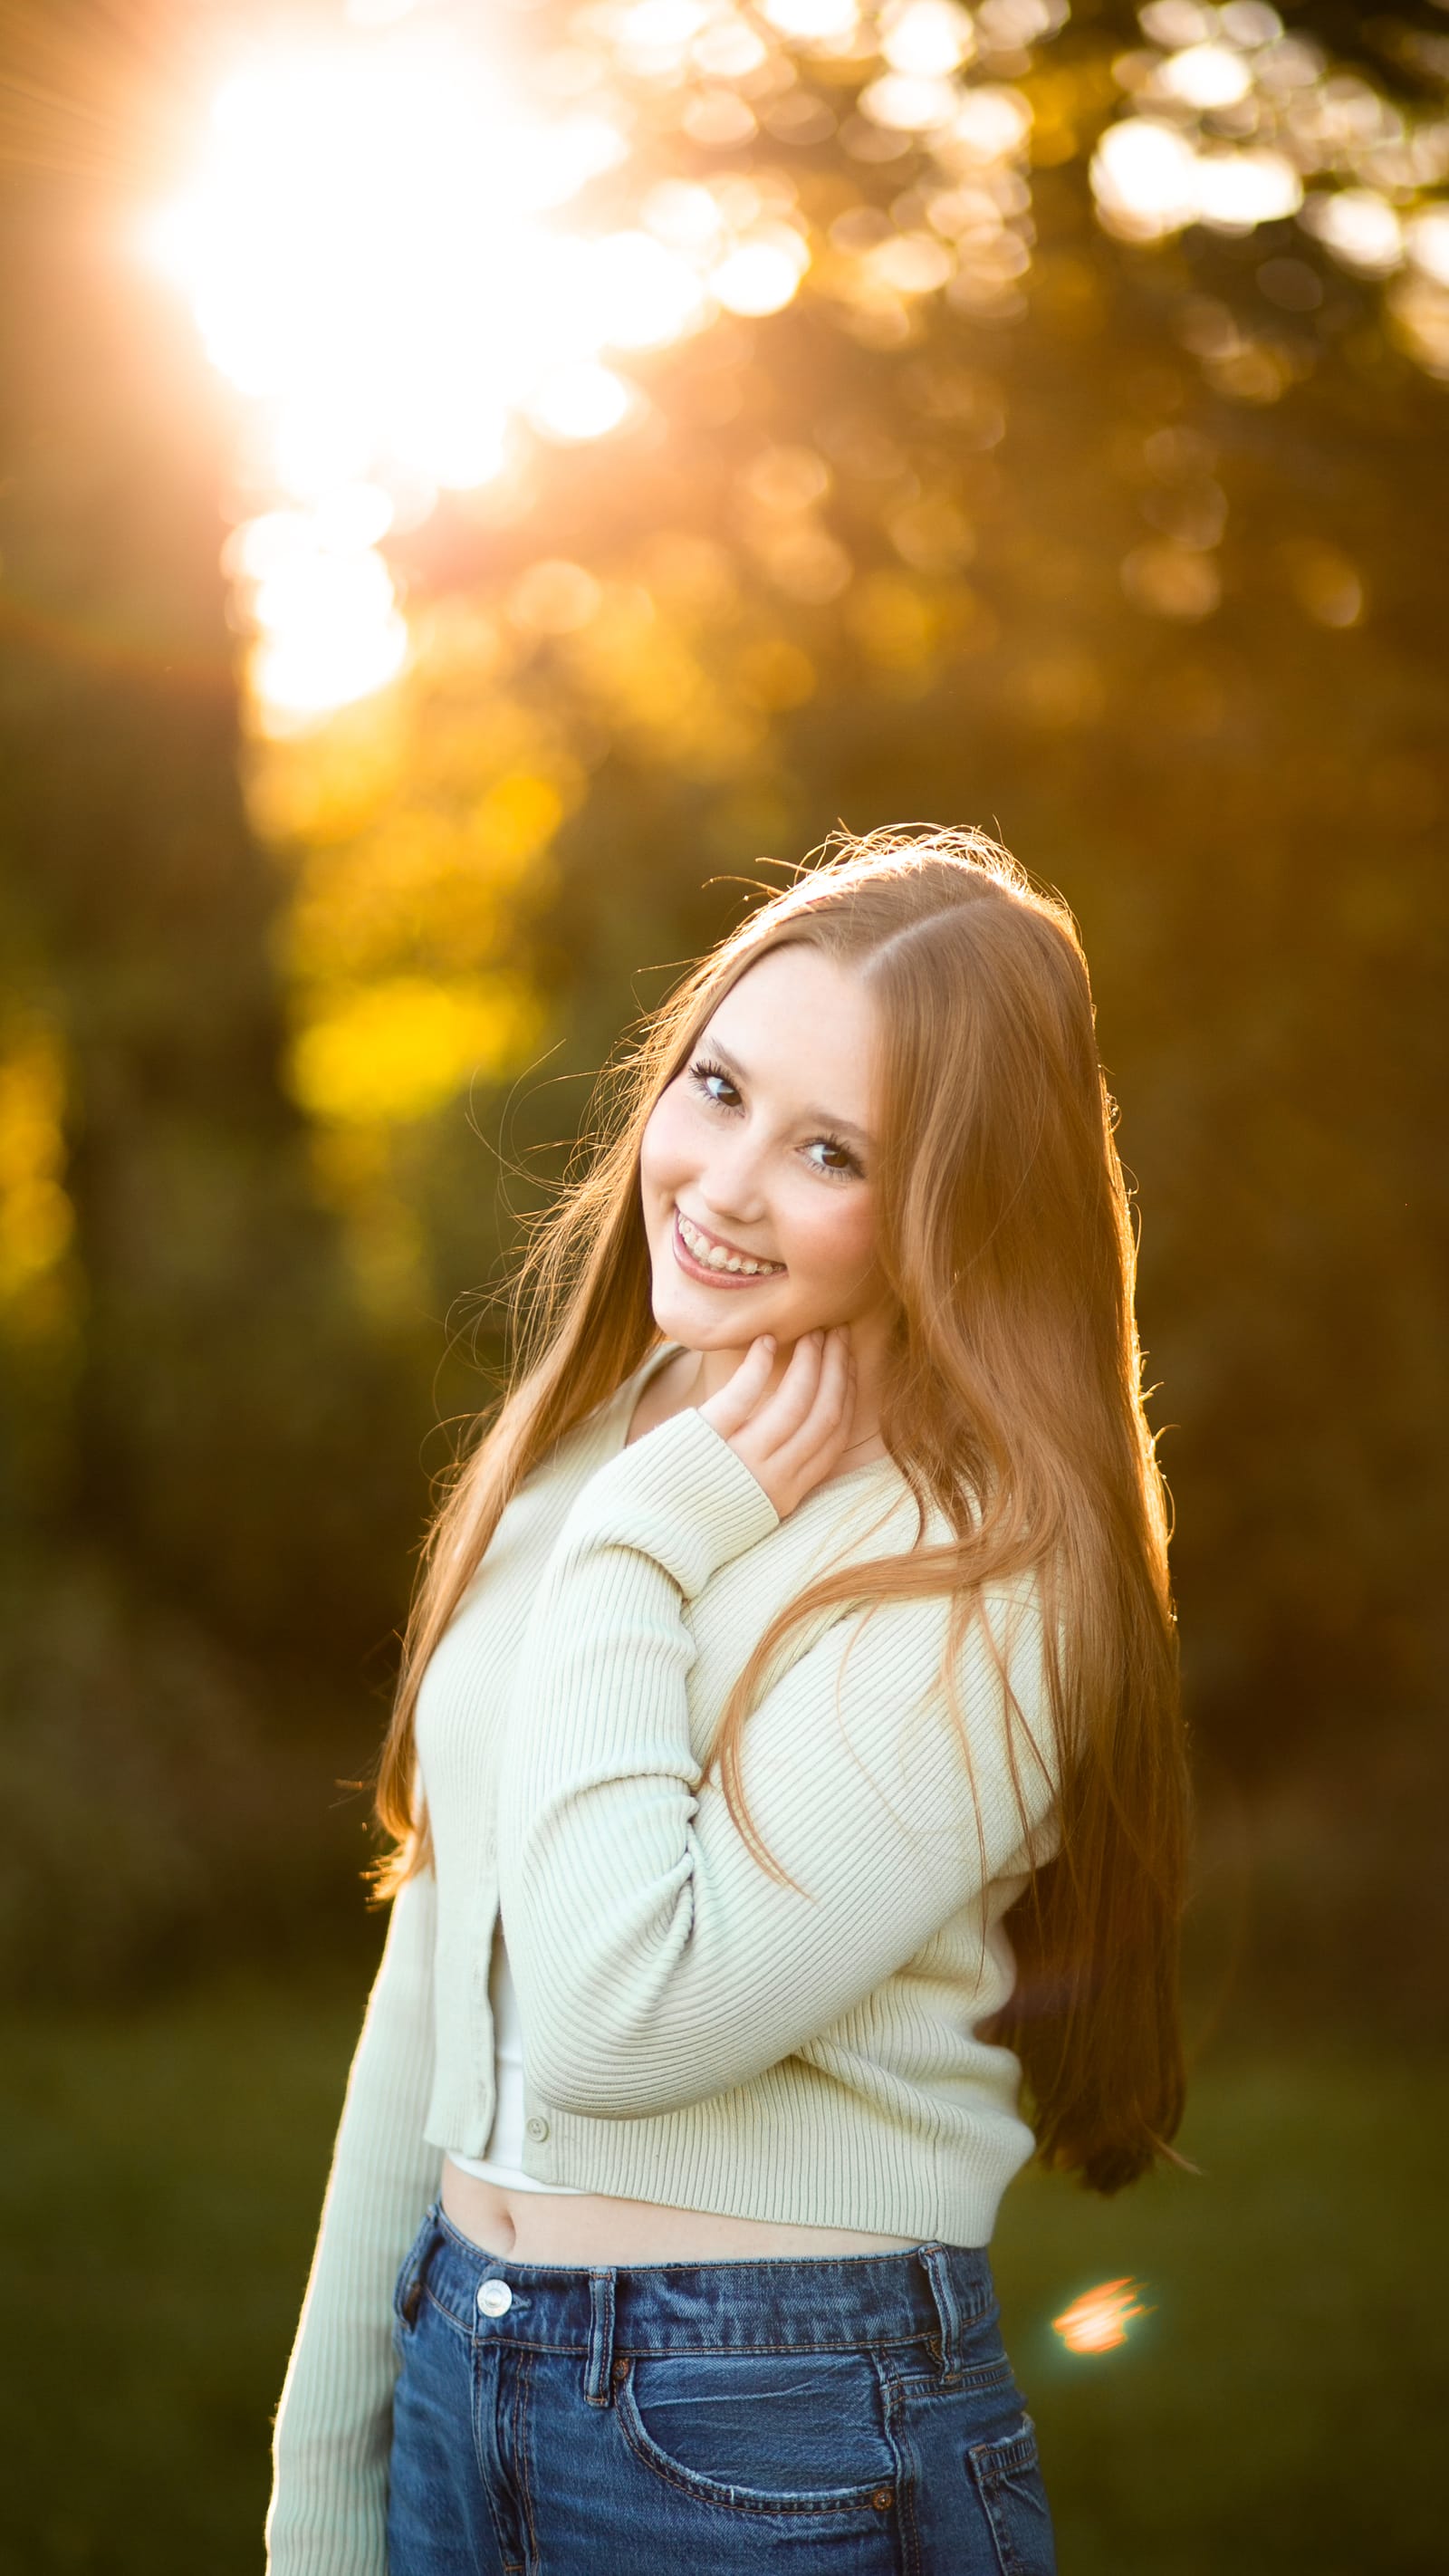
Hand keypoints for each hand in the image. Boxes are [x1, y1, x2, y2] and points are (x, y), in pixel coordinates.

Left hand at [698, 1327, 856, 1519]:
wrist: (643, 1540)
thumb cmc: (689, 1515)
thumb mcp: (745, 1503)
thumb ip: (772, 1472)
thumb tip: (794, 1427)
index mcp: (785, 1495)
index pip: (833, 1439)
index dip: (848, 1396)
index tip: (849, 1364)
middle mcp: (772, 1480)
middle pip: (824, 1416)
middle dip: (838, 1370)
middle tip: (839, 1334)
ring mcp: (741, 1460)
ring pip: (795, 1403)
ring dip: (811, 1362)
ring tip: (813, 1332)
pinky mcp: (707, 1440)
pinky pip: (743, 1396)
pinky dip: (759, 1366)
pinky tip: (766, 1341)